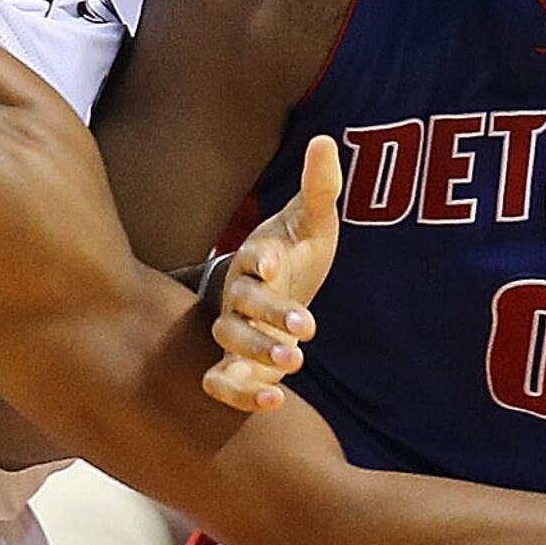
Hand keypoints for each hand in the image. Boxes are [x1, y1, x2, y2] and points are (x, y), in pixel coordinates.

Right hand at [203, 136, 336, 410]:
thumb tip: (324, 141)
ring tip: (295, 362)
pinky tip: (275, 403)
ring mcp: (233, 331)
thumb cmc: (296, 252)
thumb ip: (319, 188)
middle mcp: (236, 296)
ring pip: (228, 342)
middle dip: (267, 315)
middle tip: (304, 328)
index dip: (259, 261)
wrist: (280, 289)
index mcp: (255, 259)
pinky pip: (221, 383)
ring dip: (257, 353)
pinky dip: (240, 396)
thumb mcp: (313, 222)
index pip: (250, 258)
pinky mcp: (236, 366)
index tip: (275, 263)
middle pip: (238, 305)